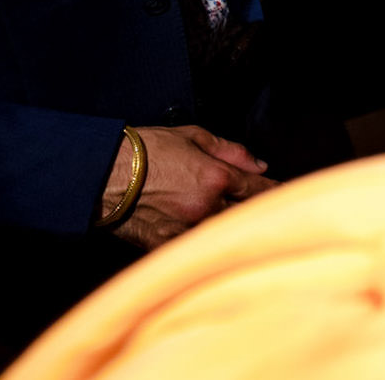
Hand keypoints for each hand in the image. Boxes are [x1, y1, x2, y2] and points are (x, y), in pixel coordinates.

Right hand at [105, 126, 273, 249]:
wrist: (98, 172)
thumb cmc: (144, 150)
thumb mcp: (192, 136)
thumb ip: (231, 151)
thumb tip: (260, 165)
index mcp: (215, 178)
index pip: (259, 189)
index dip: (275, 193)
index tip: (286, 196)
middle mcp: (204, 207)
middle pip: (244, 215)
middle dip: (255, 212)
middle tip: (265, 212)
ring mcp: (184, 229)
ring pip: (221, 233)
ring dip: (229, 229)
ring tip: (237, 227)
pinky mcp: (162, 245)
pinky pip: (192, 248)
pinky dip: (200, 243)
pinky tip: (205, 241)